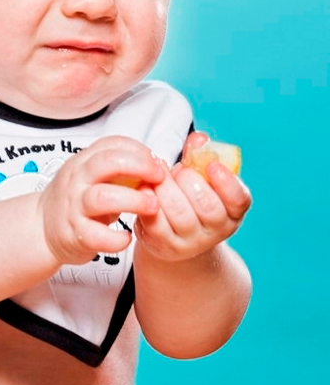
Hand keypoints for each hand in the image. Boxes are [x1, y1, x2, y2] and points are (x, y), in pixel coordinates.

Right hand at [38, 136, 164, 265]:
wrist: (43, 227)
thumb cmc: (74, 200)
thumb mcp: (91, 175)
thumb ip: (118, 167)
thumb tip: (154, 164)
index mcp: (83, 162)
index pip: (112, 145)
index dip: (139, 151)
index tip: (155, 162)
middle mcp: (77, 180)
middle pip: (107, 162)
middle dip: (139, 166)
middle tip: (159, 178)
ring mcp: (75, 207)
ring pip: (103, 197)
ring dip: (134, 200)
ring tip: (152, 206)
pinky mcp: (75, 234)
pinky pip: (98, 236)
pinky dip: (117, 238)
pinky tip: (127, 237)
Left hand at [134, 132, 251, 261]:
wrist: (172, 233)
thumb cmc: (189, 196)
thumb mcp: (199, 176)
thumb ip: (199, 155)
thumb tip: (199, 138)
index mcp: (233, 210)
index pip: (239, 199)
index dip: (227, 182)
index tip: (212, 165)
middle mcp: (216, 230)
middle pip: (208, 206)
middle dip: (190, 181)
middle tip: (179, 170)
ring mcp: (191, 242)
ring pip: (180, 214)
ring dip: (166, 188)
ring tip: (159, 175)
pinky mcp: (165, 246)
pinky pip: (157, 223)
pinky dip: (149, 201)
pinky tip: (145, 188)